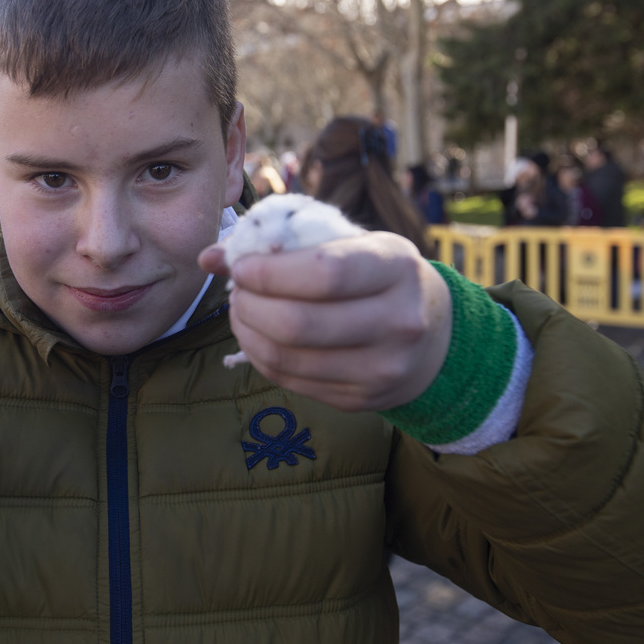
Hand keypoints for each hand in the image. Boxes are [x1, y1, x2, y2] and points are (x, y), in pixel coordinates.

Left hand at [198, 231, 451, 411]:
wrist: (434, 336)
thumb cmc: (376, 276)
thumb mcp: (348, 244)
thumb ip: (282, 244)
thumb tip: (209, 257)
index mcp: (396, 267)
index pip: (325, 273)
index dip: (270, 272)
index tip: (243, 267)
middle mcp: (398, 321)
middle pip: (298, 323)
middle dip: (249, 306)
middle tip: (237, 291)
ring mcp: (383, 368)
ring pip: (288, 358)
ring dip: (247, 333)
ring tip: (241, 311)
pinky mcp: (361, 400)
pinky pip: (291, 381)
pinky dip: (260, 357)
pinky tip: (257, 337)